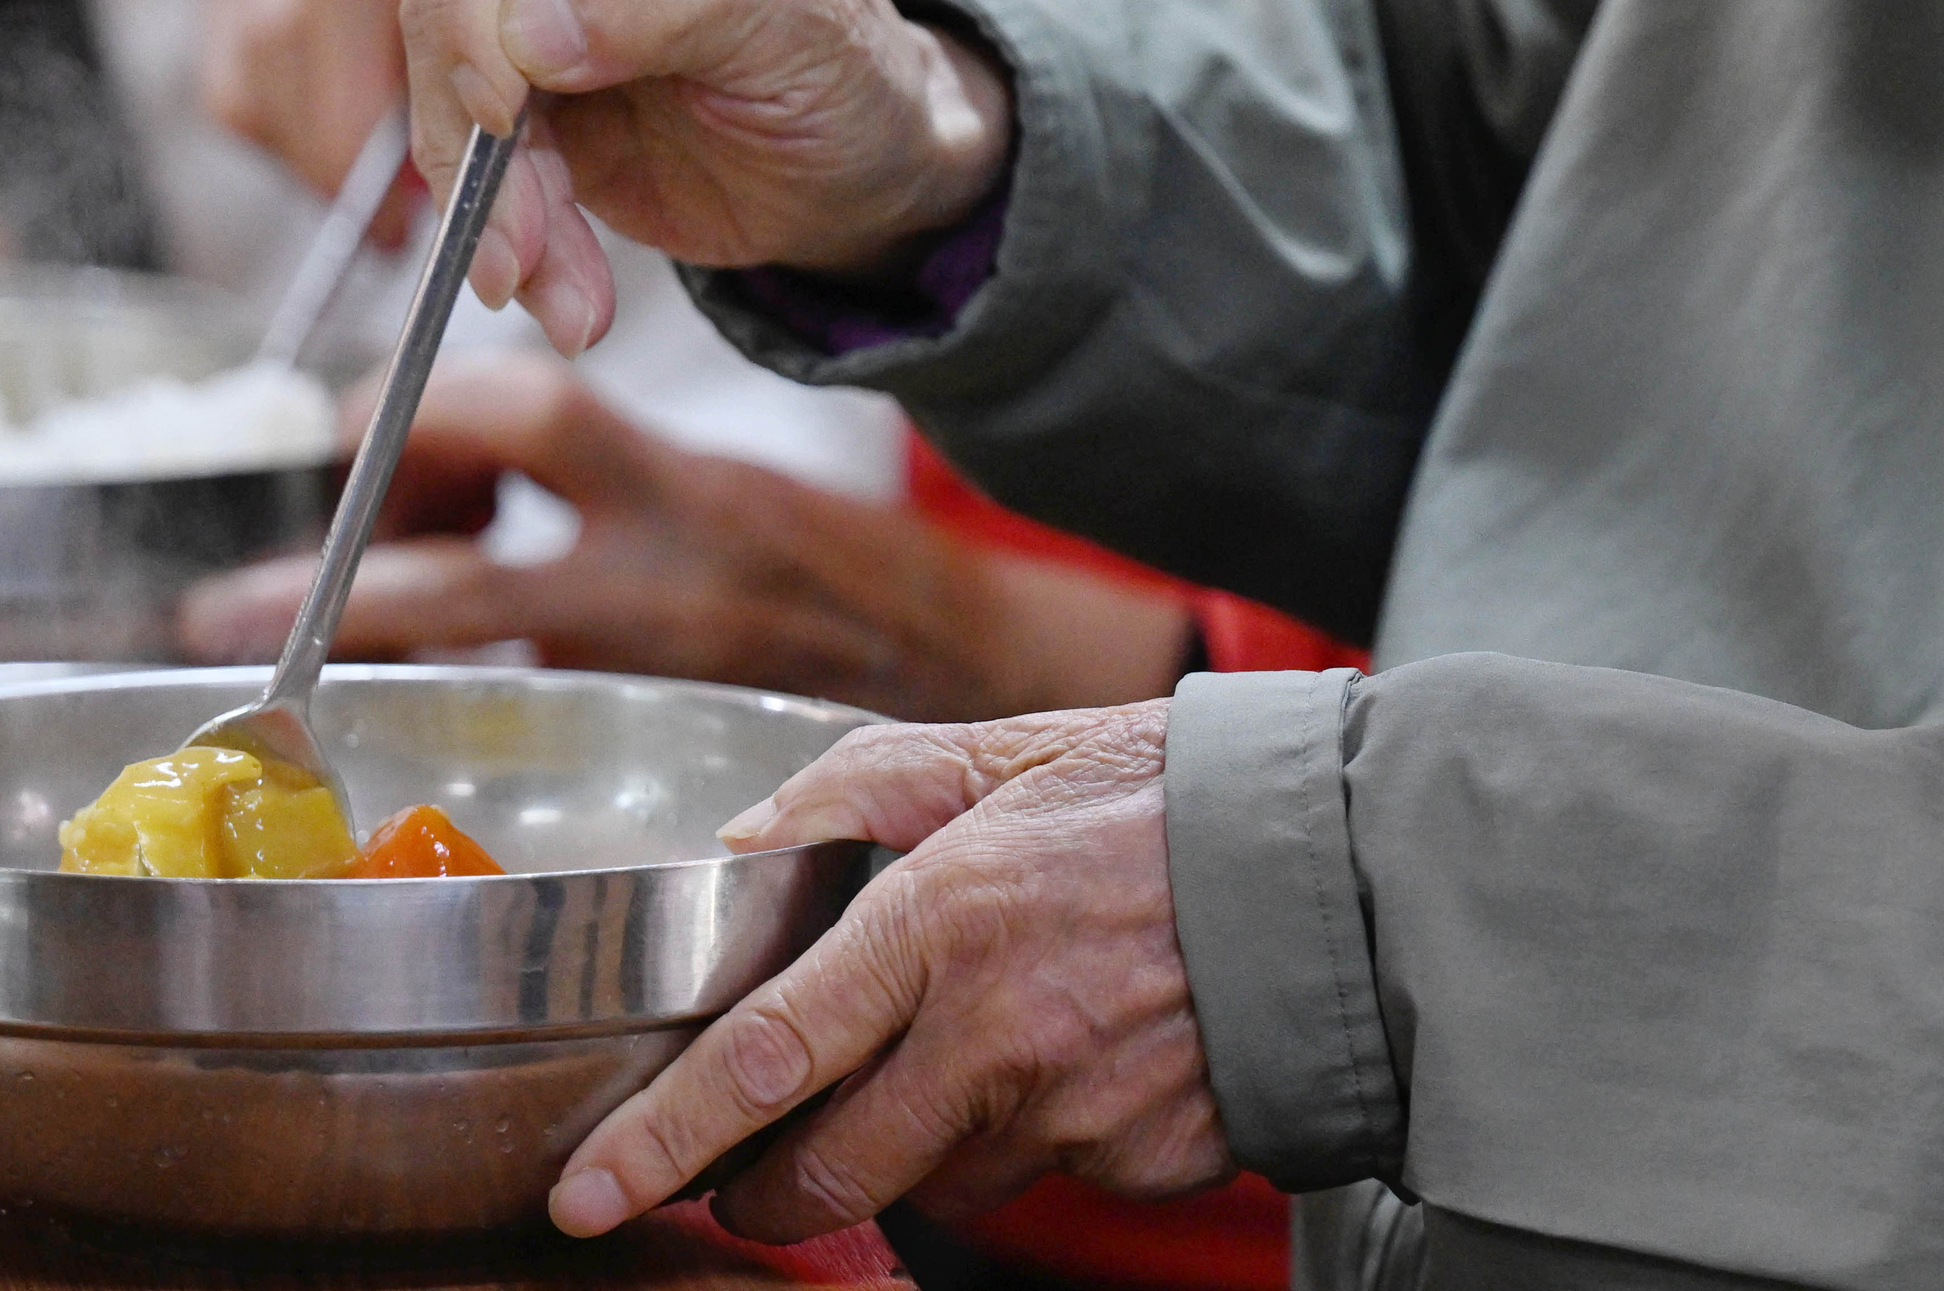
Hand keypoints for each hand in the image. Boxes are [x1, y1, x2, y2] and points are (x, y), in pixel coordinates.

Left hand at [174, 354, 1193, 721]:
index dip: (408, 413)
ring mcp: (658, 693)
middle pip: (444, 578)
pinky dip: (452, 728)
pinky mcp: (664, 767)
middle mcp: (663, 588)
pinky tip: (418, 723)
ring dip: (362, 660)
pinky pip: (525, 748)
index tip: (342, 426)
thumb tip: (444, 465)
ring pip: (464, 676)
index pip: (520, 416)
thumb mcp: (729, 482)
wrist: (987, 673)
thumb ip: (601, 476)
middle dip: (320, 590)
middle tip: (218, 612)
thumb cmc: (848, 575)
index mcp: (683, 486)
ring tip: (288, 663)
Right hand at [403, 0, 1010, 351]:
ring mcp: (536, 6)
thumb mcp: (786, 23)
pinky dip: (505, 238)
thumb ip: (661, 2)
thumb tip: (524, 23)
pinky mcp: (521, 98)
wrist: (861, 168)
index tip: (507, 103)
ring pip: (451, 91)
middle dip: (472, 125)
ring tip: (548, 287)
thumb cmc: (847, 67)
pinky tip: (558, 297)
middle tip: (514, 230)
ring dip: (492, 206)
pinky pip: (474, 163)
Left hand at [547, 705, 1228, 1242]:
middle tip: (759, 1174)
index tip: (588, 1193)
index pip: (768, 1056)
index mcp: (947, 915)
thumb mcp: (1009, 749)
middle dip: (773, 1194)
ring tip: (1002, 1040)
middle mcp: (999, 1028)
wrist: (1354, 869)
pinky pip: (1050, 1173)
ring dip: (933, 1139)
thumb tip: (745, 839)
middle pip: (829, 1174)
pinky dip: (1046, 1132)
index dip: (663, 1140)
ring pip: (942, 1177)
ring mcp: (1074, 1110)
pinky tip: (1094, 1050)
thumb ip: (863, 784)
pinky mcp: (1140, 1164)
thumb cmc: (1175, 796)